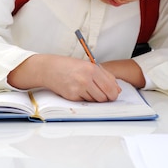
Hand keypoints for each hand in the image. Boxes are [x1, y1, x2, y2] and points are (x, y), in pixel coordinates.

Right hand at [7, 54, 121, 101]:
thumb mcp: (89, 65)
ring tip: (88, 89)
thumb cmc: (70, 66)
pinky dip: (85, 99)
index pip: (110, 88)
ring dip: (95, 98)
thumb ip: (106, 76)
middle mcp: (86, 79)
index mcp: (92, 69)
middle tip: (103, 94)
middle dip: (106, 98)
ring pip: (95, 101)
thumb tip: (117, 90)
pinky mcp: (72, 96)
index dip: (114, 94)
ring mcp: (78, 89)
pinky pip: (85, 102)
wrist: (50, 69)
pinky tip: (79, 90)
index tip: (113, 95)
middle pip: (104, 97)